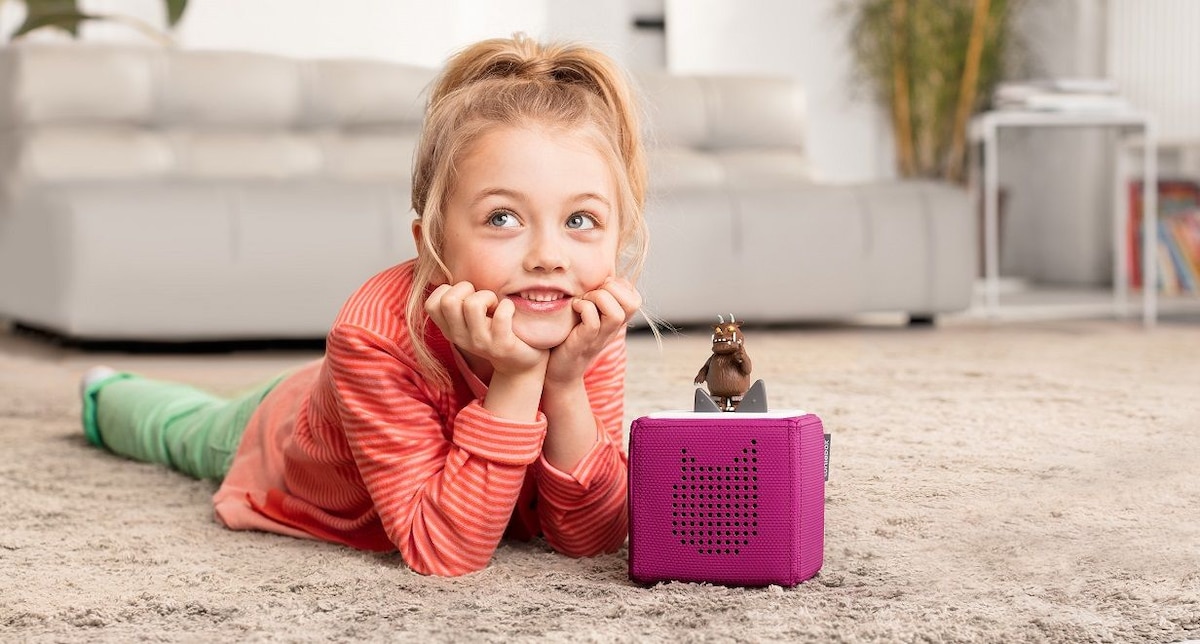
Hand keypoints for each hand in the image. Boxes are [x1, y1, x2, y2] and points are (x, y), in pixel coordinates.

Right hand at [425, 281, 547, 376]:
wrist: (519, 362)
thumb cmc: (493, 329)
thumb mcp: (469, 319)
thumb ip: (458, 299)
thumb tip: (441, 271)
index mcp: (449, 329)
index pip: (431, 304)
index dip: (448, 291)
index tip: (464, 296)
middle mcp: (460, 337)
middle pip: (449, 301)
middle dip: (467, 289)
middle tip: (481, 299)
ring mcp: (480, 343)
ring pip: (472, 305)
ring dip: (487, 296)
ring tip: (495, 305)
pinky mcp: (502, 346)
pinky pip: (501, 315)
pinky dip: (508, 306)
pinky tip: (510, 311)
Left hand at [545, 277, 640, 385]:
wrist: (560, 370)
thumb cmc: (571, 336)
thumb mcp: (588, 313)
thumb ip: (596, 297)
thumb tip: (599, 274)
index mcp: (616, 321)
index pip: (635, 297)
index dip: (619, 285)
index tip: (600, 287)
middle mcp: (612, 329)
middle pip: (633, 303)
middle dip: (611, 288)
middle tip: (591, 293)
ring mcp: (600, 337)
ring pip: (616, 313)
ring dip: (598, 298)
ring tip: (583, 300)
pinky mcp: (583, 343)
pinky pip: (592, 322)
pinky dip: (583, 308)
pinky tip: (574, 307)